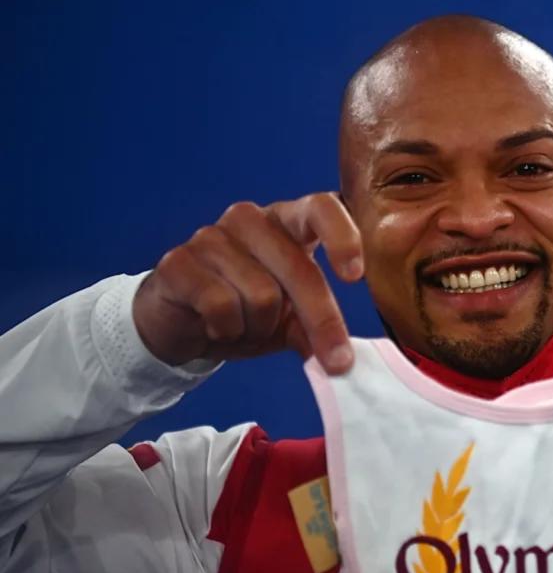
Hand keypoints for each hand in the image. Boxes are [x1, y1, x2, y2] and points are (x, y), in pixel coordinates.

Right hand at [133, 193, 362, 372]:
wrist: (180, 325)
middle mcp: (252, 219)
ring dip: (259, 327)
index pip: (321, 208)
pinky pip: (221, 306)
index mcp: (287, 222)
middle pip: (299, 269)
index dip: (342, 238)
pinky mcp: (178, 262)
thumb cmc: (244, 313)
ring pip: (262, 296)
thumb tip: (345, 358)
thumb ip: (318, 328)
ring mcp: (212, 236)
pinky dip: (227, 330)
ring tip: (244, 327)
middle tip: (337, 363)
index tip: (355, 276)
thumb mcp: (290, 322)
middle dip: (320, 321)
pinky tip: (216, 326)